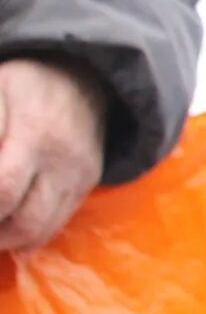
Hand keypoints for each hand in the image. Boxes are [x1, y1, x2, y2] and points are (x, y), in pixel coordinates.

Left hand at [0, 56, 111, 253]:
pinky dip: (29, 234)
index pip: (5, 189)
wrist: (85, 74)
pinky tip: (9, 223)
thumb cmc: (26, 83)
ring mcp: (80, 174)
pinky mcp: (88, 182)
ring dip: (7, 239)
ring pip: (42, 230)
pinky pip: (57, 223)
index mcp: (35, 133)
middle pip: (26, 221)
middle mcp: (63, 160)